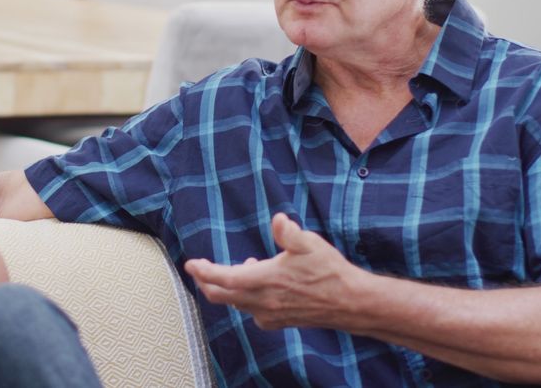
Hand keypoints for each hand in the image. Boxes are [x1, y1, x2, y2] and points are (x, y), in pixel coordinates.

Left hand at [183, 213, 371, 331]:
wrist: (350, 303)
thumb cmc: (329, 272)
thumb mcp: (309, 244)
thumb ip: (288, 232)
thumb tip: (278, 219)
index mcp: (266, 280)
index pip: (225, 278)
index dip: (204, 272)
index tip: (190, 264)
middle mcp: (263, 301)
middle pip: (222, 296)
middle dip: (206, 282)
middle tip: (200, 269)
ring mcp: (270, 314)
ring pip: (236, 304)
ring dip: (228, 289)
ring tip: (238, 269)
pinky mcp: (279, 321)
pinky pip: (252, 312)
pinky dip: (245, 299)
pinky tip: (258, 288)